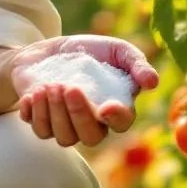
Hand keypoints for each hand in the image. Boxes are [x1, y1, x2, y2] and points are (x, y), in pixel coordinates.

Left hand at [7, 35, 159, 147]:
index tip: (106, 107)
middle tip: (68, 88)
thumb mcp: (116, 50)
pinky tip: (33, 94)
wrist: (48, 50)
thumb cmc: (88, 51)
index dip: (116, 118)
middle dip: (79, 114)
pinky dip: (34, 113)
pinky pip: (38, 129)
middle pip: (90, 137)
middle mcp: (91, 123)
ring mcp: (65, 126)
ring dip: (54, 113)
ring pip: (63, 137)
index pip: (121, 123)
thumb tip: (153, 82)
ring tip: (49, 86)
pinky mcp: (41, 122)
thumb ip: (136, 63)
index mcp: (114, 108)